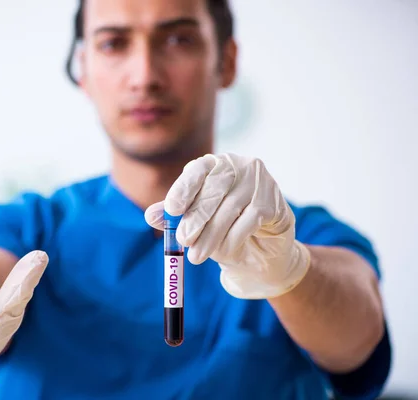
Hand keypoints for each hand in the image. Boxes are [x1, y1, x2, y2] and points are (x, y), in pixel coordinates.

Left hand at [145, 153, 309, 298]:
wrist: (260, 247)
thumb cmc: (221, 225)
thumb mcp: (195, 219)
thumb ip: (173, 215)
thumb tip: (150, 215)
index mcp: (213, 164)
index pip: (197, 170)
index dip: (184, 188)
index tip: (172, 209)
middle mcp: (237, 166)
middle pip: (214, 190)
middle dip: (196, 218)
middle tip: (184, 240)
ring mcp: (259, 181)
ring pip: (231, 209)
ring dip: (212, 236)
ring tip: (197, 256)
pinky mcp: (273, 200)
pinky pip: (251, 221)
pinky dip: (234, 239)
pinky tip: (225, 253)